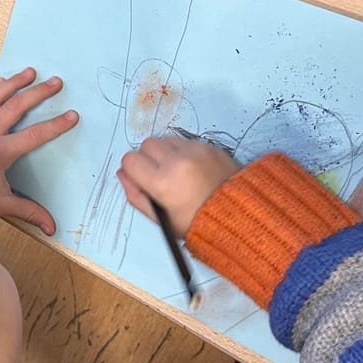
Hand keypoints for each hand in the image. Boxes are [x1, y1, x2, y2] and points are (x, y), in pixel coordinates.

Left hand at [0, 67, 78, 234]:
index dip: (56, 125)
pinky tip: (2, 82)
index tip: (72, 116)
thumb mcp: (0, 204)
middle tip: (56, 82)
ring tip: (30, 72)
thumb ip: (28, 211)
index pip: (34, 135)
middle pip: (17, 106)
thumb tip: (52, 228)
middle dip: (39, 93)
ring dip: (15, 82)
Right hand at [117, 137, 239, 238]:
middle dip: (148, 158)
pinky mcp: (209, 146)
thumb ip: (136, 196)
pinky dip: (183, 151)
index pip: (130, 160)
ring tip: (176, 172)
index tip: (142, 178)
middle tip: (159, 174)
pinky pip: (185, 141)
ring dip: (165, 152)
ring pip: (165, 139)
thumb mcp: (162, 219)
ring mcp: (195, 151)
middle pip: (146, 144)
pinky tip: (191, 169)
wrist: (239, 216)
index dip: (133, 170)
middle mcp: (177, 162)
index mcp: (163, 183)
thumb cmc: (199, 223)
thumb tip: (123, 174)